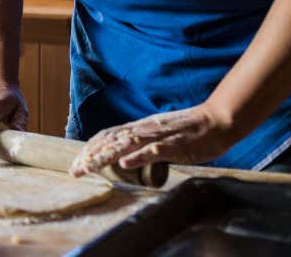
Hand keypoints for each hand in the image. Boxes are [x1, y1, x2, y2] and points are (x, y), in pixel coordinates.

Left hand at [70, 104, 237, 175]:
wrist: (216, 121)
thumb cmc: (188, 132)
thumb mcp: (159, 136)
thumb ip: (142, 143)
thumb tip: (124, 155)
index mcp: (139, 128)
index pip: (107, 136)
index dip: (90, 148)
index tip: (77, 162)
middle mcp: (143, 129)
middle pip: (110, 140)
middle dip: (90, 155)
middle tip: (74, 170)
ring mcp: (157, 136)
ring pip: (125, 143)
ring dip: (105, 156)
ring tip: (89, 166)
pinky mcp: (174, 144)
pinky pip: (154, 150)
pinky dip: (138, 156)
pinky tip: (124, 163)